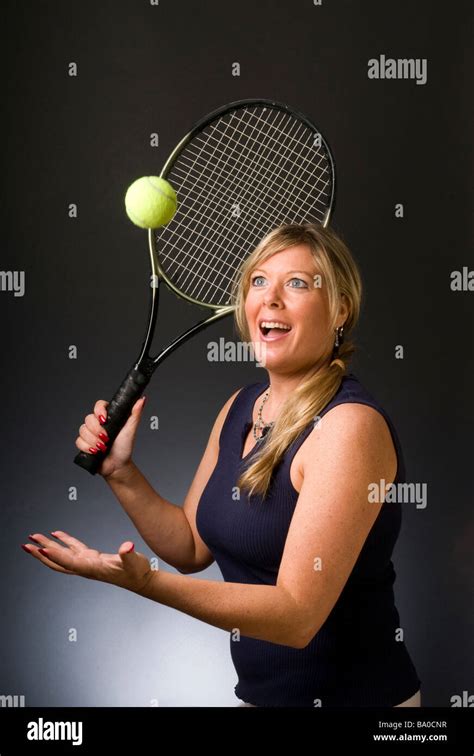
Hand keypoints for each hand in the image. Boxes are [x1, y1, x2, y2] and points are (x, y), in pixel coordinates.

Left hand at [21, 531, 153, 593]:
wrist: (142, 580)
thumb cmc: (138, 572)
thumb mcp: (135, 562)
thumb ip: (129, 554)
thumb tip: (127, 547)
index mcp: (93, 568)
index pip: (70, 562)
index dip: (56, 556)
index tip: (42, 549)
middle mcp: (86, 567)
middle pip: (58, 562)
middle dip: (41, 554)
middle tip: (26, 544)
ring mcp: (87, 563)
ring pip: (62, 556)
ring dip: (47, 547)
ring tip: (34, 538)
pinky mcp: (92, 558)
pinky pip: (73, 549)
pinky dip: (63, 541)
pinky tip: (56, 534)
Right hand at [75, 396, 146, 477]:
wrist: (117, 466)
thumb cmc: (124, 448)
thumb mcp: (131, 430)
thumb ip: (135, 414)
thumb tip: (141, 400)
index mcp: (108, 418)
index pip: (99, 405)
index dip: (99, 410)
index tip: (104, 419)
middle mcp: (97, 424)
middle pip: (89, 418)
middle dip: (97, 430)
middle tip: (107, 439)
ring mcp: (90, 433)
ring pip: (83, 430)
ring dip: (93, 441)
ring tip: (103, 448)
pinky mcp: (84, 444)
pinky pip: (79, 441)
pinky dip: (87, 447)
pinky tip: (95, 452)